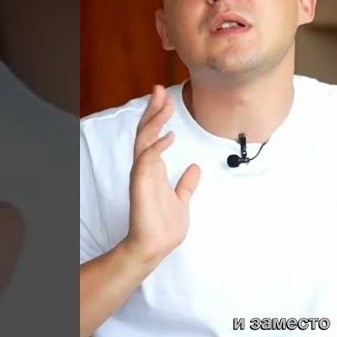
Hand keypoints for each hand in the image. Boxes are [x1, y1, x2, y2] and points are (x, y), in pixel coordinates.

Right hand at [121, 85, 199, 266]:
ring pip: (145, 140)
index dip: (158, 116)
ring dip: (155, 121)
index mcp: (154, 169)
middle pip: (146, 131)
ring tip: (165, 104)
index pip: (153, 135)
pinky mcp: (141, 185)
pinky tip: (170, 136)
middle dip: (153, 110)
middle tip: (160, 89)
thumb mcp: (182, 200)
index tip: (167, 98)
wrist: (155, 247)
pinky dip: (158, 146)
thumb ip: (186, 184)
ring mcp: (142, 175)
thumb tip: (195, 168)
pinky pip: (147, 160)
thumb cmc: (164, 227)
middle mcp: (146, 168)